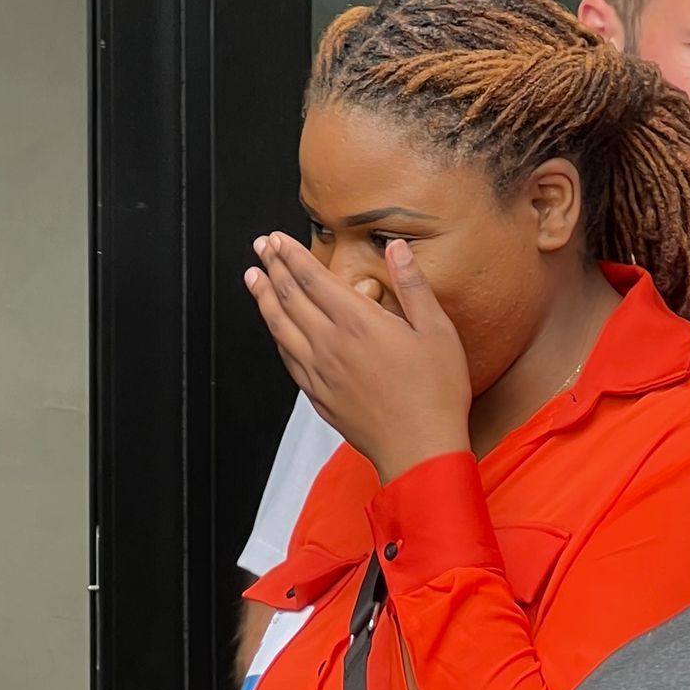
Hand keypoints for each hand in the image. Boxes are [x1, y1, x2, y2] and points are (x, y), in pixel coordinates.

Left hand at [245, 231, 470, 483]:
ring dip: (263, 299)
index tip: (276, 239)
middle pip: (290, 298)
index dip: (290, 255)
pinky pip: (287, 358)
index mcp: (358, 322)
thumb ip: (413, 286)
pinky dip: (275, 335)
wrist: (419, 450)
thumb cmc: (435, 393)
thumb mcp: (437, 331)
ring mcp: (319, 373)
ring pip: (280, 328)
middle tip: (260, 247)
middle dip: (272, 268)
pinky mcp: (317, 396)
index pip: (313, 278)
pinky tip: (274, 327)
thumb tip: (395, 248)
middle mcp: (330, 345)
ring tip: (252, 278)